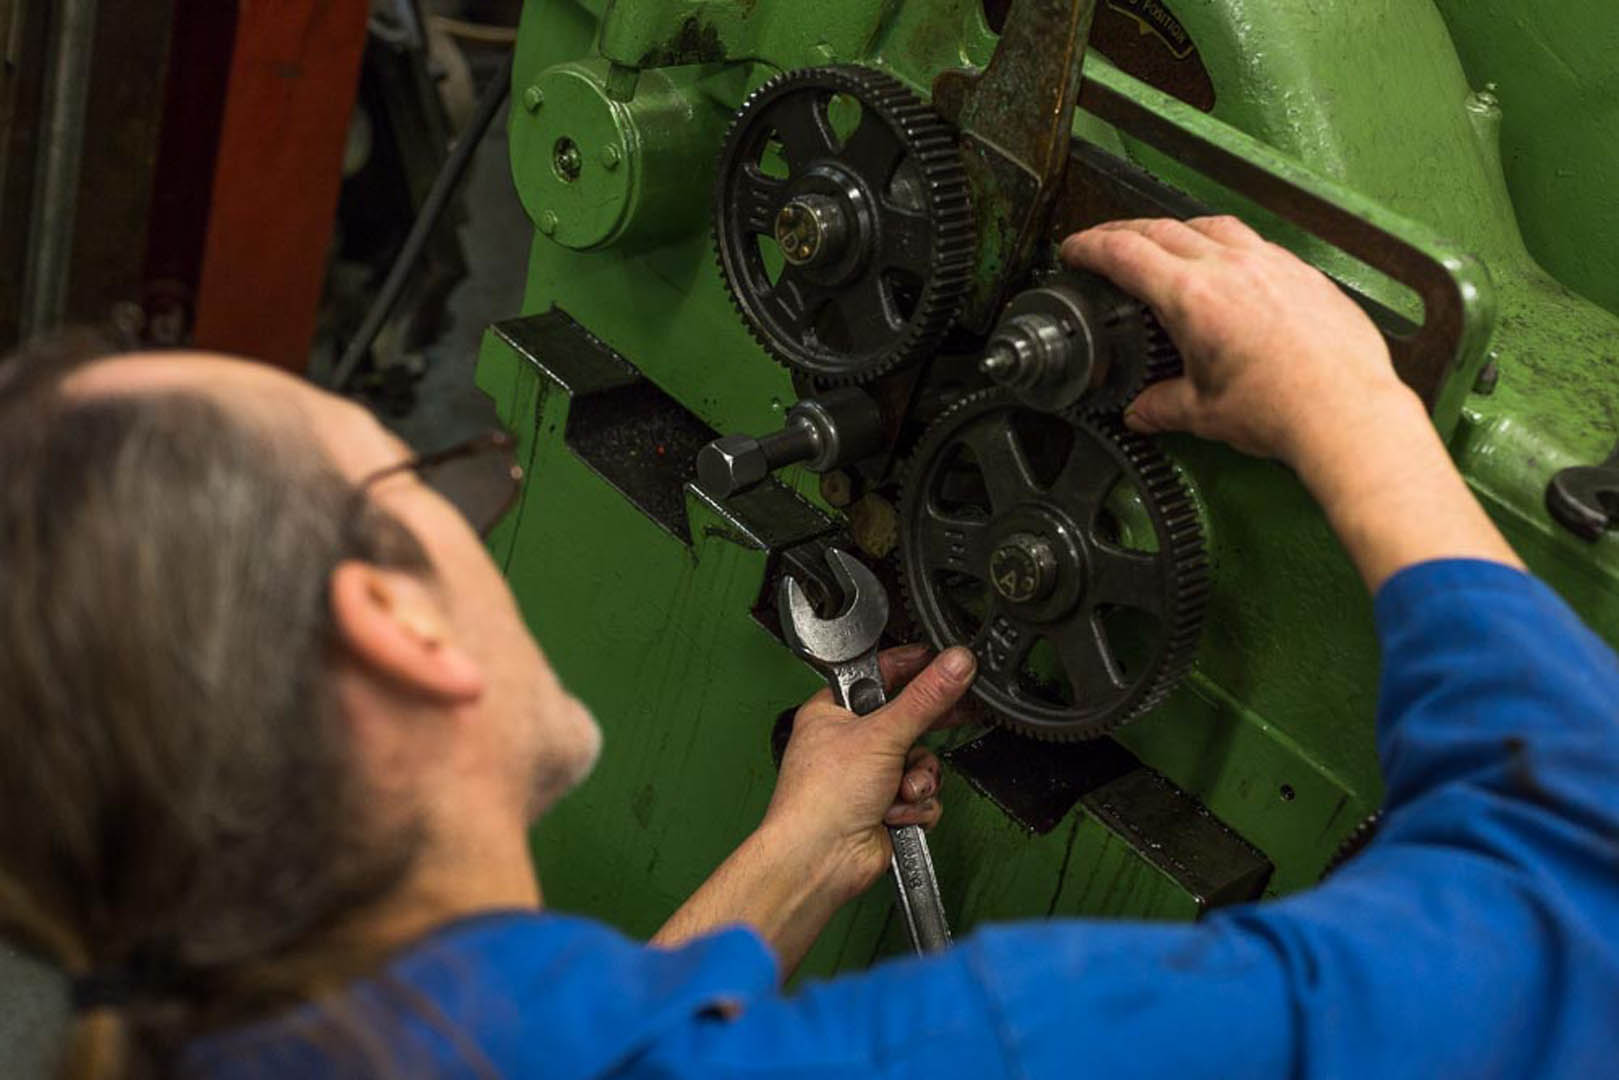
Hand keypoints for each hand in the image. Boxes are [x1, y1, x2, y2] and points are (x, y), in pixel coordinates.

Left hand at [763, 644, 976, 900]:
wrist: (820, 859)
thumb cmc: (821, 798)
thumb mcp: (881, 735)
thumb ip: (925, 699)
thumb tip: (954, 664)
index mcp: (834, 712)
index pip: (881, 676)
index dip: (913, 667)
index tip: (944, 661)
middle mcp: (851, 742)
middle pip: (907, 721)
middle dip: (925, 732)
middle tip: (960, 710)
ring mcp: (869, 777)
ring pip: (920, 762)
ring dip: (918, 779)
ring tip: (901, 789)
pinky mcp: (885, 807)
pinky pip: (921, 795)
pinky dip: (914, 806)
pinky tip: (895, 813)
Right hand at [1063, 216, 1520, 589]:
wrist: (1347, 412)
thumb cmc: (1283, 410)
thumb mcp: (1203, 413)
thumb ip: (1162, 406)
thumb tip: (1143, 412)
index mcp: (1193, 297)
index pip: (1125, 253)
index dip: (1091, 246)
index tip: (1075, 248)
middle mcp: (1231, 268)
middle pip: (1162, 228)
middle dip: (1125, 232)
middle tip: (1107, 243)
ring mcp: (1271, 264)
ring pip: (1211, 225)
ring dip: (1178, 229)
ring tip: (1165, 243)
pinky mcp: (1302, 273)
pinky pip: (1255, 242)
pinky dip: (1227, 244)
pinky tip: (1228, 264)